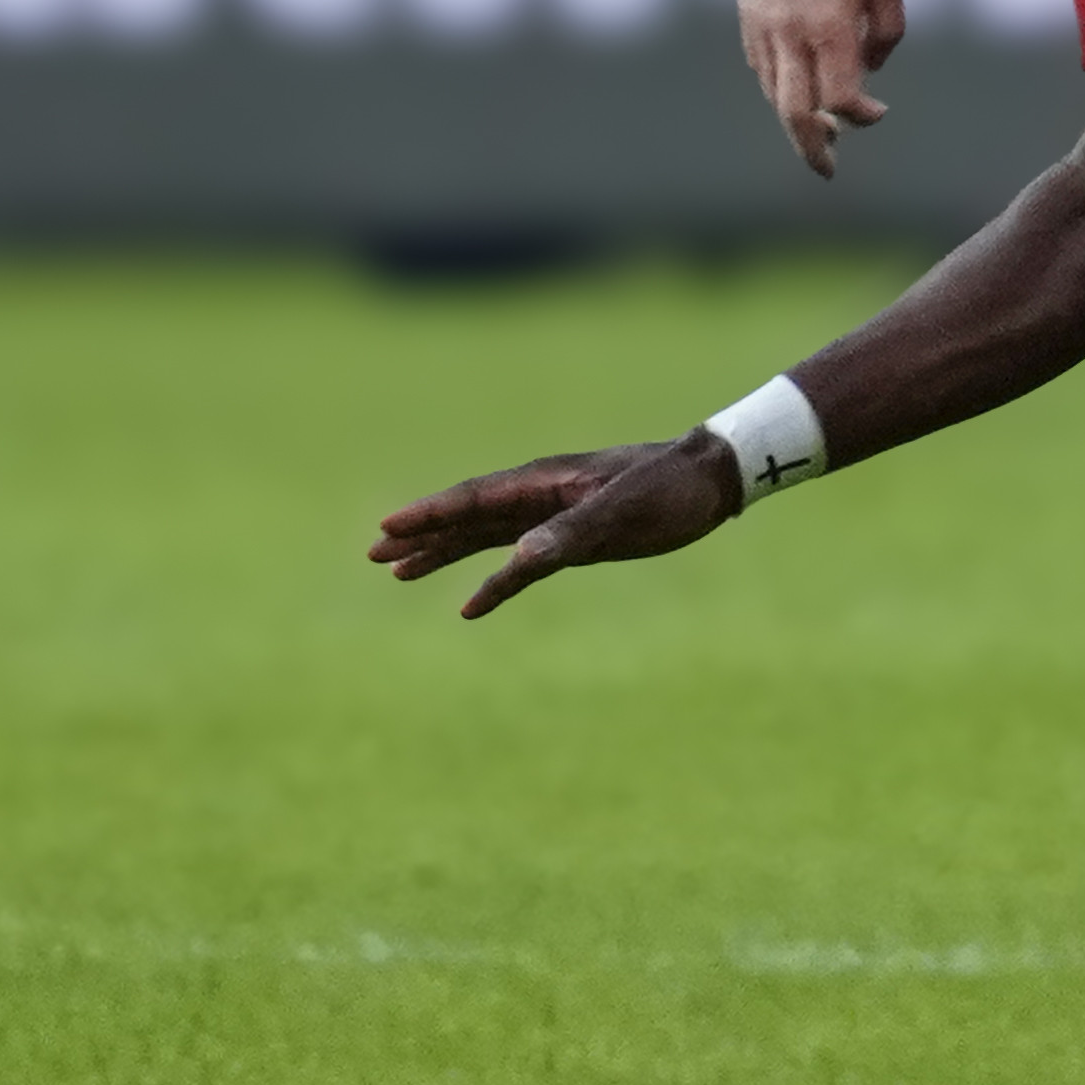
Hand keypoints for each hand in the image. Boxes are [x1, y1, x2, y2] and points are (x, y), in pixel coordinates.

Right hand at [369, 436, 744, 618]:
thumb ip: (569, 535)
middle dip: (422, 534)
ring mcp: (552, 515)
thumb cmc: (669, 490)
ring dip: (443, 551)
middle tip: (374, 554)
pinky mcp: (571, 536)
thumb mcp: (621, 514)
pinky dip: (490, 577)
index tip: (387, 528)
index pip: (473, 498)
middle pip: (466, 516)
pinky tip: (470, 602)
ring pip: (483, 535)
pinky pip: (515, 557)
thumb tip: (518, 560)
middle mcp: (538, 496)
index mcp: (543, 482)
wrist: (710, 482)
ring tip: (398, 571)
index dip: (429, 514)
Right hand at [738, 0, 905, 174]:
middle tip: (829, 169)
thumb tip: (869, 71)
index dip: (861, 117)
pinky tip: (800, 88)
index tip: (878, 111)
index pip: (838, 99)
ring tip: (822, 136)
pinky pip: (763, 68)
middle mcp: (788, 33)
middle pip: (793, 114)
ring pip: (773, 95)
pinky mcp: (748, 18)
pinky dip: (781, 89)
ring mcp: (761, 27)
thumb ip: (886, 30)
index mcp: (827, 24)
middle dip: (814, 148)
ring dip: (796, 122)